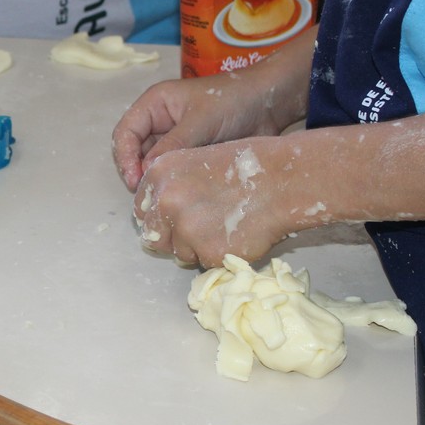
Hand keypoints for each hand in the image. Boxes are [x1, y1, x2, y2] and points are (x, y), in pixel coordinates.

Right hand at [111, 73, 294, 192]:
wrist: (271, 104)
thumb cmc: (234, 101)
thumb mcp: (201, 121)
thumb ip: (173, 145)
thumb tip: (147, 173)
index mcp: (155, 105)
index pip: (125, 133)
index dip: (124, 157)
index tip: (134, 180)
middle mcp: (160, 122)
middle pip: (134, 151)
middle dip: (137, 172)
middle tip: (148, 195)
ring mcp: (175, 139)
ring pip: (153, 164)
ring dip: (155, 180)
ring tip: (163, 197)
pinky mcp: (191, 153)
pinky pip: (173, 170)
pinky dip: (172, 182)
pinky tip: (178, 195)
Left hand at [132, 136, 307, 267]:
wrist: (282, 180)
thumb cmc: (244, 167)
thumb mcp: (195, 161)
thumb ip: (171, 186)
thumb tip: (158, 215)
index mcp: (159, 174)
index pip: (142, 209)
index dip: (158, 217)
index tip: (172, 220)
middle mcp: (165, 201)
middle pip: (154, 235)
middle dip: (172, 237)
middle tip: (200, 229)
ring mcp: (185, 228)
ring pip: (179, 252)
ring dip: (197, 247)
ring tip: (224, 227)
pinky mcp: (207, 252)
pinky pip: (204, 263)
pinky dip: (218, 256)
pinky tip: (236, 235)